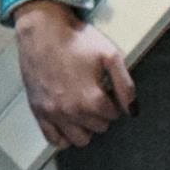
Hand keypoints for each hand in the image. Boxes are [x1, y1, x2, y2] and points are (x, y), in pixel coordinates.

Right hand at [11, 0, 135, 151]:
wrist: (42, 29)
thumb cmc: (76, 40)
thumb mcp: (110, 56)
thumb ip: (125, 85)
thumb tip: (132, 111)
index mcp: (91, 99)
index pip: (113, 116)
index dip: (113, 103)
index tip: (107, 91)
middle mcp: (71, 111)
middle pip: (98, 127)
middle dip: (100, 114)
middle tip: (95, 96)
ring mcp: (52, 113)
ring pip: (78, 139)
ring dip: (85, 128)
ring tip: (83, 110)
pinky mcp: (38, 111)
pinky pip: (53, 139)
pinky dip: (63, 136)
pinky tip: (68, 123)